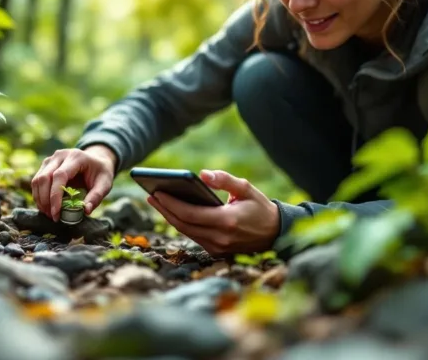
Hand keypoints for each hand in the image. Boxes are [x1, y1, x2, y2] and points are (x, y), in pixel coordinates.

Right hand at [31, 145, 116, 220]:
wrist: (96, 160)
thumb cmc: (100, 173)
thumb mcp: (105, 184)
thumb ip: (96, 196)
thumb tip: (85, 211)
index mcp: (76, 157)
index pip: (60, 175)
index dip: (55, 196)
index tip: (56, 213)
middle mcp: (61, 155)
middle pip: (44, 178)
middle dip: (46, 200)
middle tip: (53, 217)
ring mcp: (51, 159)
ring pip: (37, 180)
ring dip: (40, 199)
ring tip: (49, 214)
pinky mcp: (46, 165)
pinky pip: (36, 181)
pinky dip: (39, 196)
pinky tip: (46, 207)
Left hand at [147, 169, 279, 255]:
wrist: (275, 234)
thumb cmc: (260, 207)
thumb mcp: (246, 188)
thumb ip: (224, 180)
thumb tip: (202, 174)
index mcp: (227, 221)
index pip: (190, 214)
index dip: (171, 204)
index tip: (157, 192)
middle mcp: (220, 238)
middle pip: (183, 225)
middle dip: (165, 210)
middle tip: (151, 196)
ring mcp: (218, 248)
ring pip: (186, 232)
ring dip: (170, 218)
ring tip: (158, 202)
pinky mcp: (217, 252)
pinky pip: (194, 237)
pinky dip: (182, 225)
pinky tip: (173, 212)